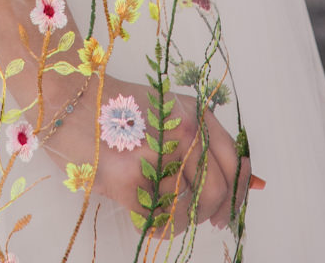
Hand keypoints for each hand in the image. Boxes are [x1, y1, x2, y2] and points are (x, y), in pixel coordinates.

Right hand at [47, 78, 261, 231]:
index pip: (235, 163)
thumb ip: (206, 143)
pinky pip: (163, 220)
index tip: (226, 210)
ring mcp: (160, 156)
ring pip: (191, 209)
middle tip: (195, 215)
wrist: (70, 101)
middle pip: (218, 191)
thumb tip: (255, 184)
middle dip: (211, 211)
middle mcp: (183, 132)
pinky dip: (159, 224)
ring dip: (180, 217)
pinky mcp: (133, 181)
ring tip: (160, 204)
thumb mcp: (169, 112)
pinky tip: (144, 207)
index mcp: (195, 113)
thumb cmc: (117, 109)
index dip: (237, 193)